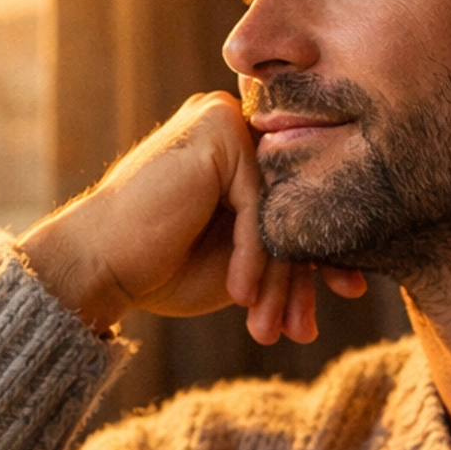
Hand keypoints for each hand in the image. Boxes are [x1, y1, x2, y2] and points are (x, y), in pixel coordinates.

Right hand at [19, 92, 366, 345]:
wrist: (95, 265)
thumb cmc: (158, 267)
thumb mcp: (242, 263)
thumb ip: (285, 249)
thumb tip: (354, 269)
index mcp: (239, 151)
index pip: (299, 200)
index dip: (320, 254)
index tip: (344, 296)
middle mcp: (236, 125)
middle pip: (296, 204)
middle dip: (304, 274)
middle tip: (305, 328)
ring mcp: (226, 121)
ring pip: (282, 209)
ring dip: (277, 279)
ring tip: (268, 328)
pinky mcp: (217, 131)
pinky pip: (258, 205)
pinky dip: (252, 256)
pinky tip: (237, 296)